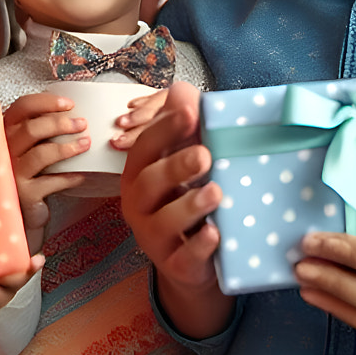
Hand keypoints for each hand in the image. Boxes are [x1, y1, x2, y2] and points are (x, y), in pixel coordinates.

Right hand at [4, 92, 89, 250]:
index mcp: (6, 130)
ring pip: (40, 154)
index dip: (46, 102)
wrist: (22, 207)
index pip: (22, 107)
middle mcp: (4, 149)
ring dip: (67, 148)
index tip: (69, 104)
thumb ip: (42, 128)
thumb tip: (76, 112)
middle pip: (32, 129)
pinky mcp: (24, 194)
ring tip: (85, 144)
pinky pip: (50, 181)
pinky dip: (69, 177)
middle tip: (82, 124)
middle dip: (60, 123)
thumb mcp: (31, 145)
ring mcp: (12, 172)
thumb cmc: (30, 170)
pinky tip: (82, 174)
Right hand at [118, 82, 231, 337]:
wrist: (194, 261)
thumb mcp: (186, 160)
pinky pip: (184, 257)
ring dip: (190, 206)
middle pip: (149, 183)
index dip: (165, 128)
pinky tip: (214, 234)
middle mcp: (139, 204)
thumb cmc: (187, 198)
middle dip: (176, 167)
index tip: (191, 112)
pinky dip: (199, 246)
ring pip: (165, 222)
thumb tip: (182, 88)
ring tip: (216, 193)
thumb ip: (185, 126)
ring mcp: (154, 238)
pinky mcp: (175, 266)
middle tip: (205, 155)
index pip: (146, 147)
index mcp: (140, 173)